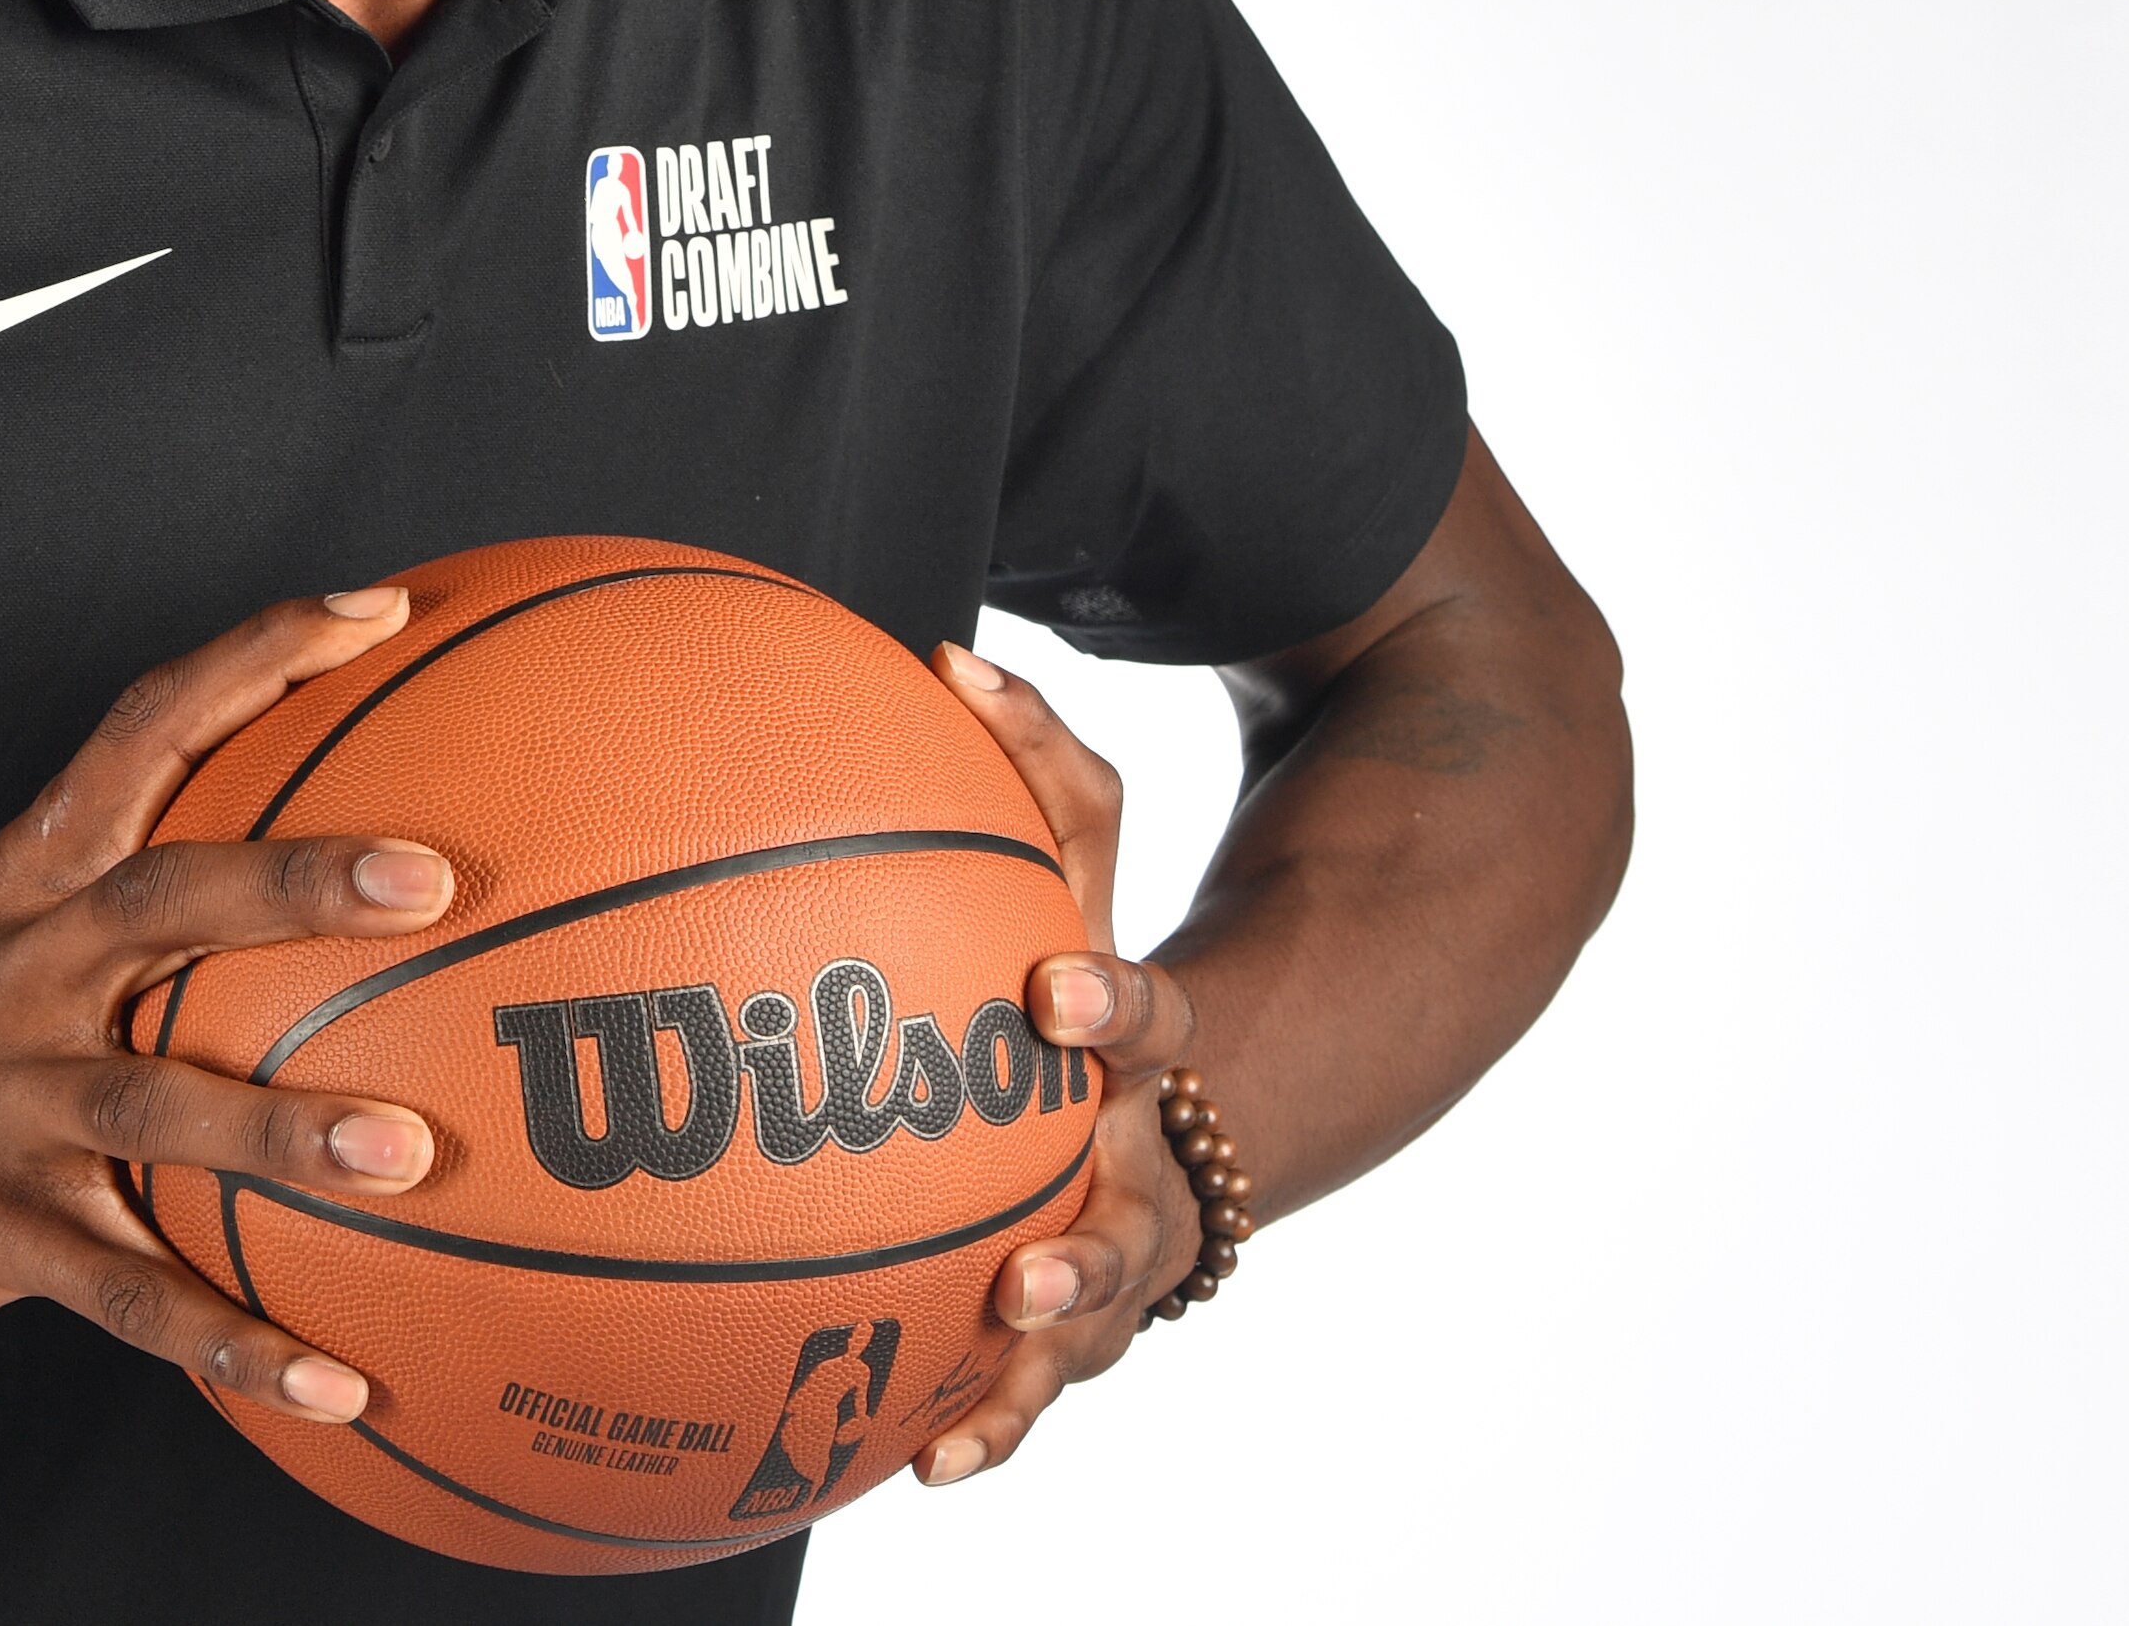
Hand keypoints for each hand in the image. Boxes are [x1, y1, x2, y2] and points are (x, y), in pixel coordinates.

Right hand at [0, 586, 455, 1424]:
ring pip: (150, 1109)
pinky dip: (232, 1342)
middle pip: (160, 904)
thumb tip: (282, 820)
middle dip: (291, 885)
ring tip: (410, 1159)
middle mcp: (12, 977)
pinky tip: (338, 1382)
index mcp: (19, 884)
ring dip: (281, 1133)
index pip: (140, 733)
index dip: (253, 662)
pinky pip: (126, 1297)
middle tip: (427, 880)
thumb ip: (106, 876)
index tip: (376, 611)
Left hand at [916, 640, 1207, 1486]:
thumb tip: (943, 657)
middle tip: (1030, 1265)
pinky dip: (990, 1426)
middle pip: (1134, 1213)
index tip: (1054, 990)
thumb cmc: (1087, 947)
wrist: (1200, 1080)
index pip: (1142, 1016)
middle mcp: (1138, 1155)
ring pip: (1090, 1322)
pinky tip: (928, 1470)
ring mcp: (1116, 1246)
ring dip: (1038, 1358)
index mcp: (1135, 1043)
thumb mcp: (1079, 854)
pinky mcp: (1073, 1316)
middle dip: (1088, 1246)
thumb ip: (1032, 758)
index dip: (1108, 1001)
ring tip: (979, 1391)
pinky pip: (1031, 1386)